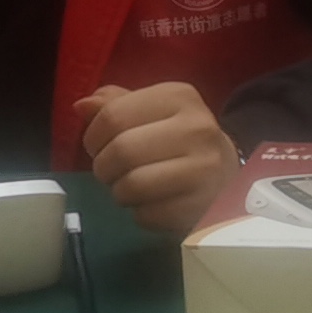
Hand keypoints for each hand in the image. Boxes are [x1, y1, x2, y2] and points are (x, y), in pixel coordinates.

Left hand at [77, 82, 241, 237]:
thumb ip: (116, 105)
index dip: (93, 136)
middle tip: (111, 171)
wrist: (230, 177)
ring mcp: (204, 169)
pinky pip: (147, 215)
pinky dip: (140, 214)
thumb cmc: (180, 140)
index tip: (99, 146)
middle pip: (121, 150)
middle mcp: (197, 128)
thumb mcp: (153, 112)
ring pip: (131, 185)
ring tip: (130, 188)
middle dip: (103, 167)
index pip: (113, 115)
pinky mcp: (203, 206)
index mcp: (179, 97)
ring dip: (119, 192)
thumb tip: (81, 106)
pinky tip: (153, 203)